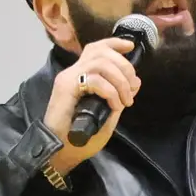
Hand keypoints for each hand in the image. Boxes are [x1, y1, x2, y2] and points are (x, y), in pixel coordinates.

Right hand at [42, 38, 139, 173]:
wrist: (60, 151)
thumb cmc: (80, 137)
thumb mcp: (107, 113)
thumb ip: (119, 96)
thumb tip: (135, 82)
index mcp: (81, 75)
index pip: (96, 48)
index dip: (114, 44)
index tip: (130, 46)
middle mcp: (73, 72)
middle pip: (101, 52)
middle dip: (124, 66)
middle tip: (132, 88)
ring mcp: (68, 78)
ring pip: (100, 63)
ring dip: (120, 81)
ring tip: (125, 100)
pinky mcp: (66, 87)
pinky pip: (95, 80)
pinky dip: (111, 91)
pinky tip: (115, 105)